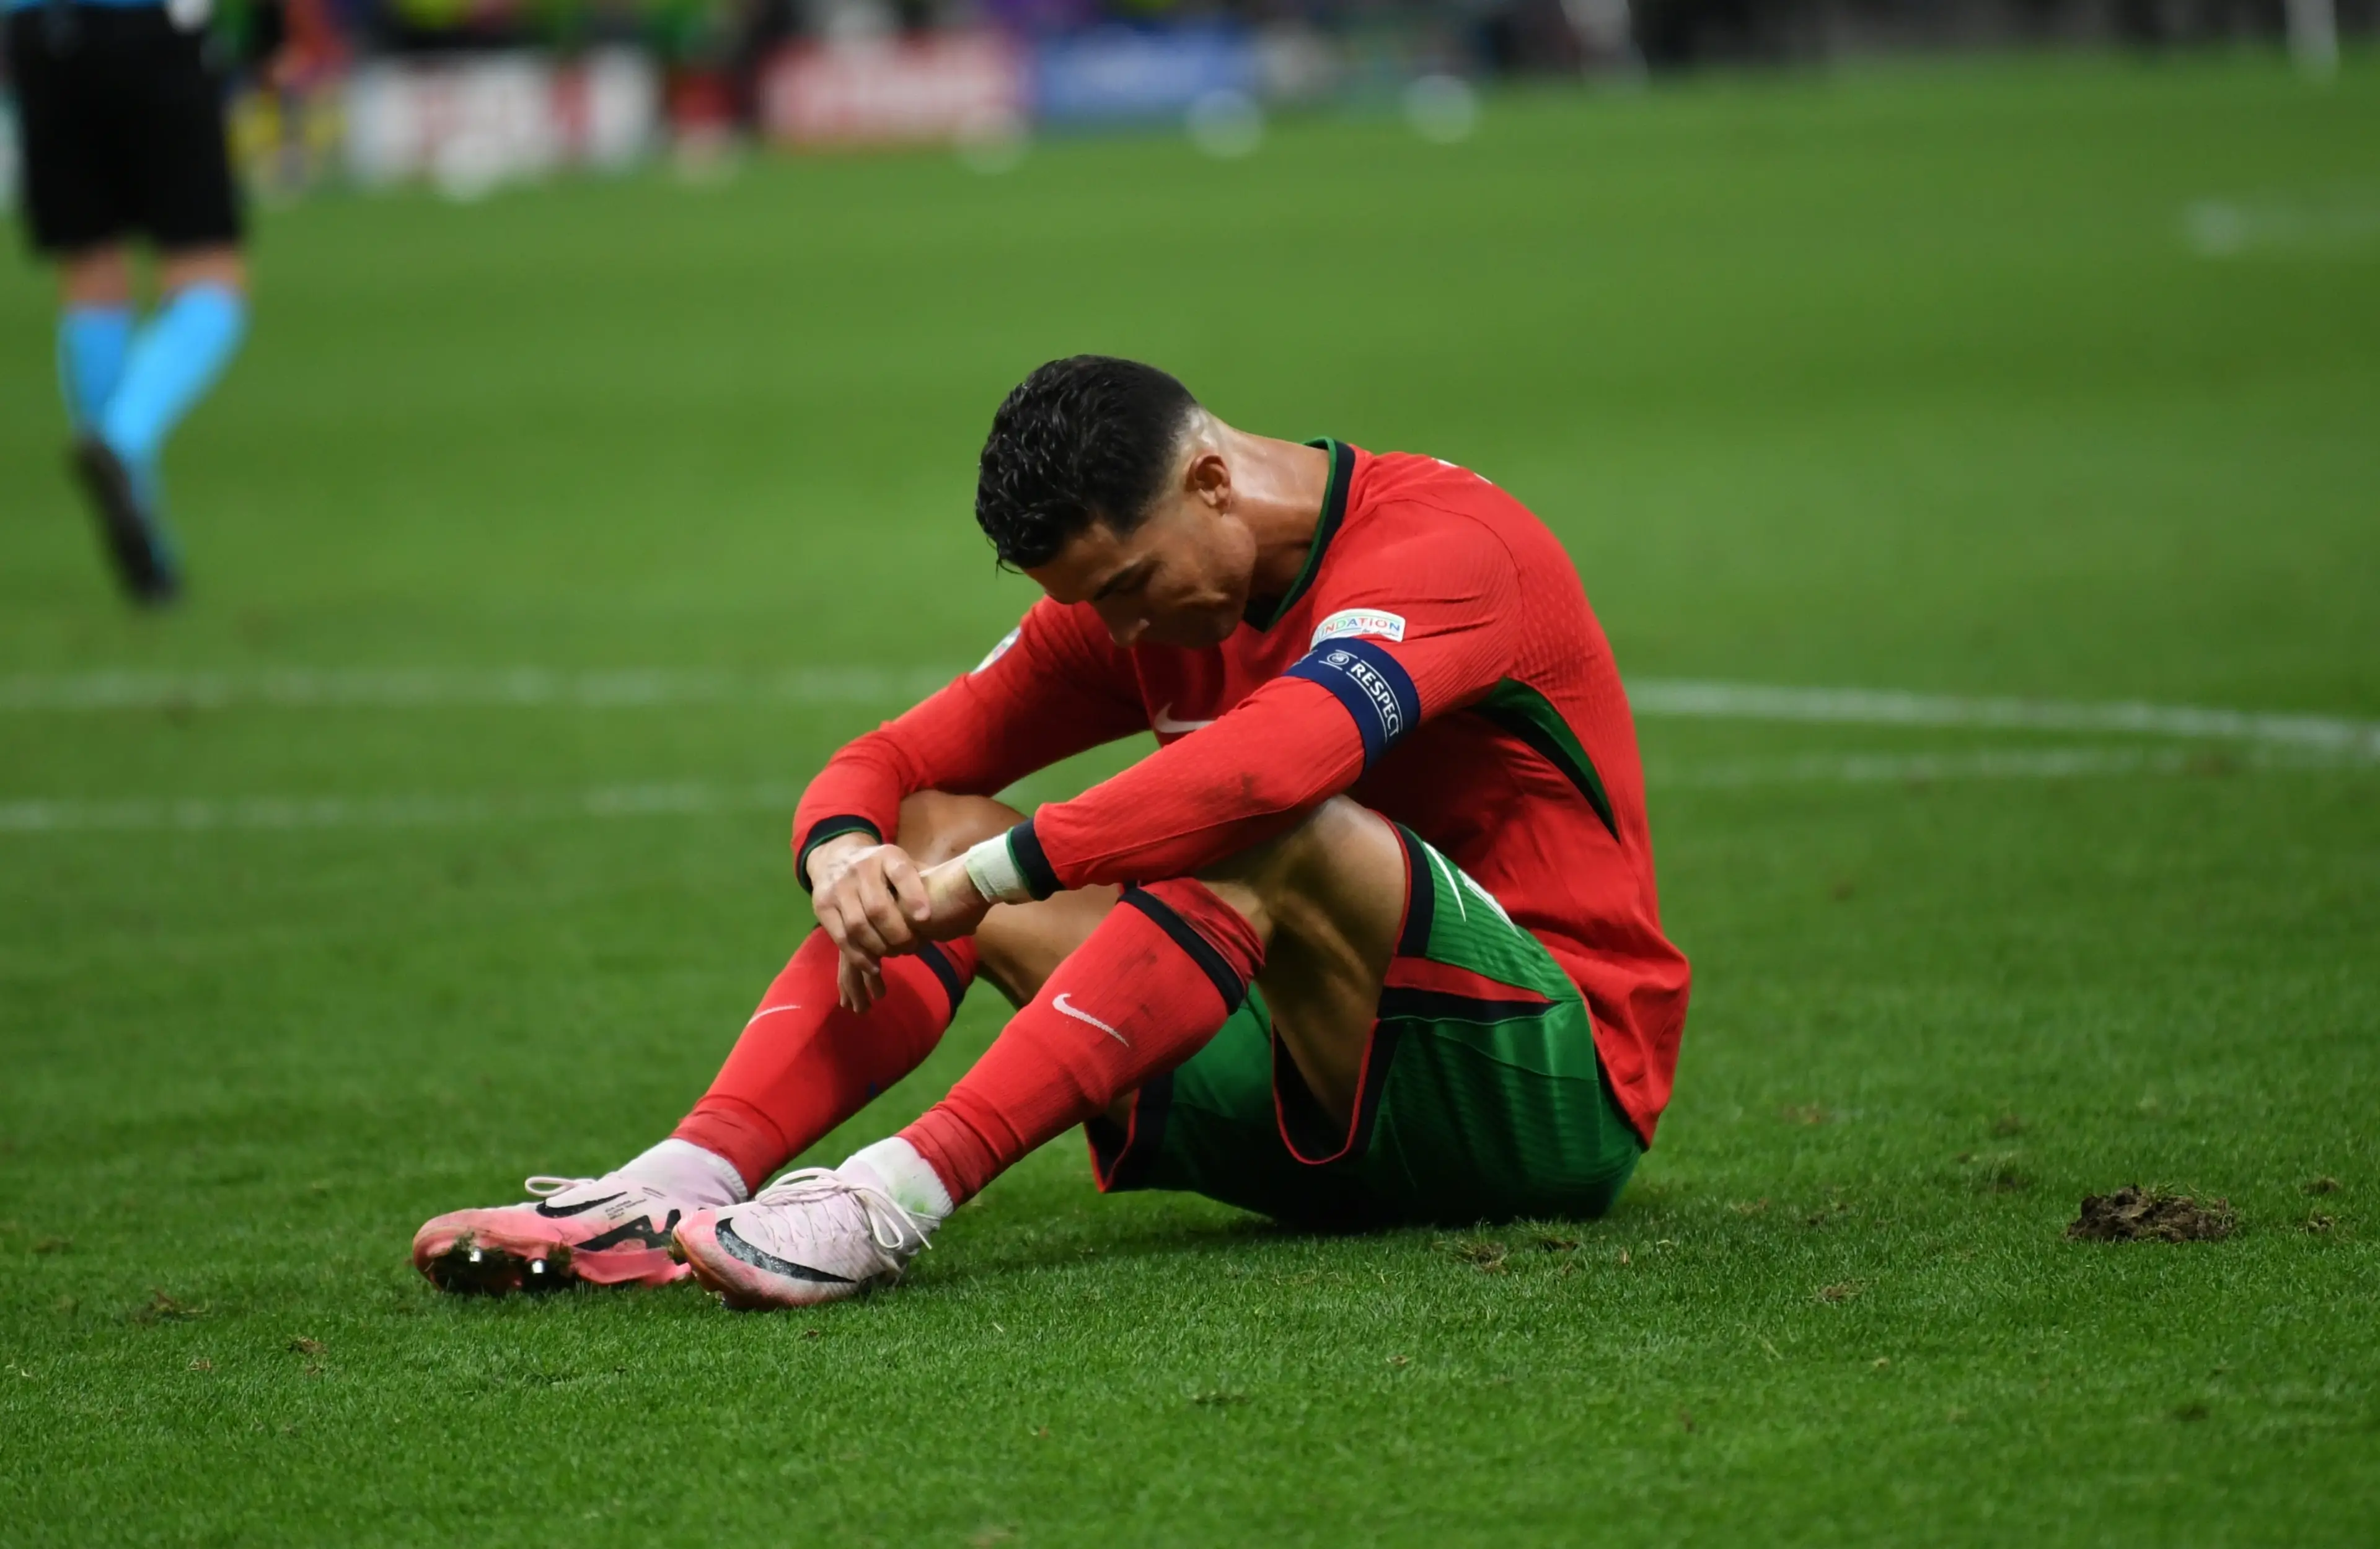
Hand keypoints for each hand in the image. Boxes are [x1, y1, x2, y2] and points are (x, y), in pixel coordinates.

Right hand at [807, 835, 930, 1010]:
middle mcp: (861, 868)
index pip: (902, 873)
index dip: (914, 896)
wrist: (835, 856)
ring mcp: (838, 886)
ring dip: (879, 947)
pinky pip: (841, 937)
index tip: (926, 918)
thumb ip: (931, 889)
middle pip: (878, 907)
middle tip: (912, 948)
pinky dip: (859, 955)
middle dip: (898, 934)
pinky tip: (874, 964)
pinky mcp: (822, 905)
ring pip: (858, 925)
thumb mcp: (906, 867)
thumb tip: (970, 924)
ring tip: (895, 954)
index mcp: (888, 856)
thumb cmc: (883, 870)